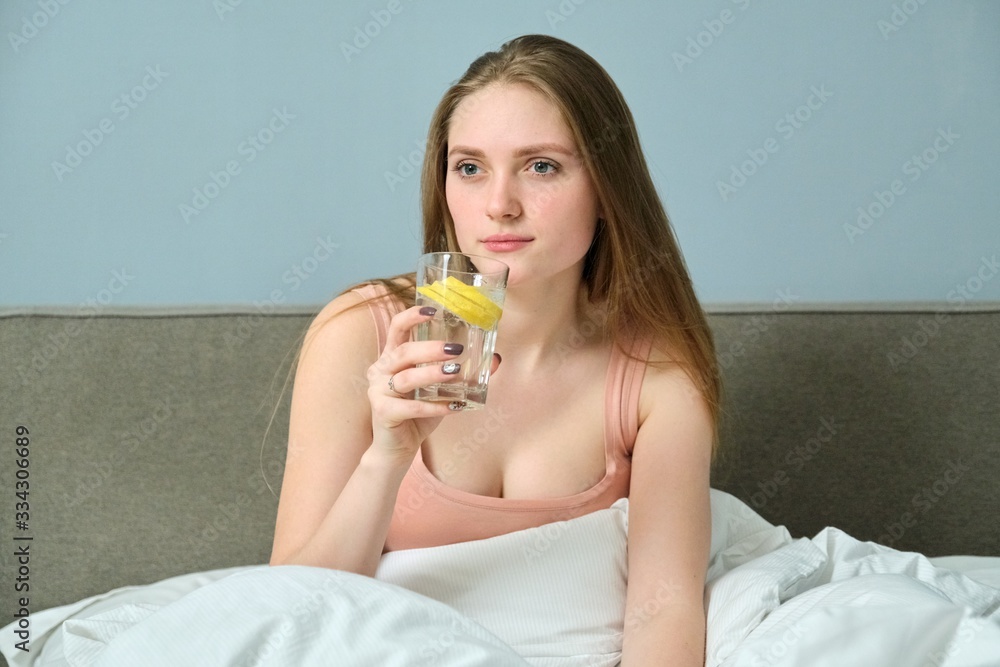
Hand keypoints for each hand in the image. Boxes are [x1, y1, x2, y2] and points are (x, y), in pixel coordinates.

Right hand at [366, 305, 498, 463]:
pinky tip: (455, 407)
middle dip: (430, 349)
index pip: (397, 328)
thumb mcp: (440, 389)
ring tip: (455, 372)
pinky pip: (411, 408)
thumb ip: (461, 374)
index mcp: (391, 357)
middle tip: (456, 350)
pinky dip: (435, 407)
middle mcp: (380, 370)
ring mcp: (378, 391)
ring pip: (406, 378)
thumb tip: (495, 359)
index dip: (412, 316)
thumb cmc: (417, 413)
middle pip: (403, 352)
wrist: (397, 448)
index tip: (433, 311)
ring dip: (432, 374)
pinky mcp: (383, 412)